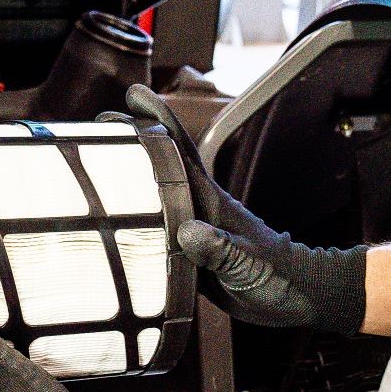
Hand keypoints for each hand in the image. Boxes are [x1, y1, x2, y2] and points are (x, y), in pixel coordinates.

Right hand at [120, 86, 368, 334]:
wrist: (296, 295)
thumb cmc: (279, 275)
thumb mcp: (247, 262)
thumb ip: (219, 247)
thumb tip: (187, 230)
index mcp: (210, 202)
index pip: (179, 152)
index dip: (157, 121)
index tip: (134, 95)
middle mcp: (197, 210)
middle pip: (159, 169)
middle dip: (131, 145)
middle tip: (98, 130)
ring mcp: (193, 231)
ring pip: (153, 201)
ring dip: (127, 185)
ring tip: (95, 171)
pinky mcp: (189, 255)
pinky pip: (156, 235)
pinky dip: (134, 227)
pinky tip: (114, 231)